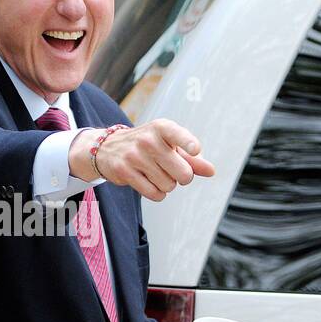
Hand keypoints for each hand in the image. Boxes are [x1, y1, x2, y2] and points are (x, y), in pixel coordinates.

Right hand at [69, 119, 215, 201]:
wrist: (109, 147)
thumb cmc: (148, 146)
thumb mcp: (169, 144)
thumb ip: (191, 158)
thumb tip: (211, 171)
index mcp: (162, 128)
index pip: (178, 135)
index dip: (189, 145)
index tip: (195, 150)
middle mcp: (148, 140)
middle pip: (183, 173)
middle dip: (183, 177)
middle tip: (173, 171)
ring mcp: (135, 156)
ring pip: (169, 185)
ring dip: (167, 185)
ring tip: (157, 174)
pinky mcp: (125, 172)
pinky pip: (154, 193)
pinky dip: (158, 193)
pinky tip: (151, 183)